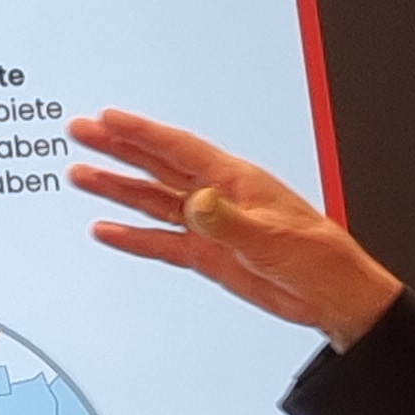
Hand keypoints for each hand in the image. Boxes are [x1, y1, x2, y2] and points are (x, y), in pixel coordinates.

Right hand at [67, 109, 402, 347]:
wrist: (333, 296)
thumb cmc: (318, 258)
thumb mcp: (271, 238)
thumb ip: (228, 221)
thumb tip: (197, 202)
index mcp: (235, 182)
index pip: (179, 150)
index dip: (142, 133)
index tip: (108, 118)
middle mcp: (217, 198)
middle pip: (157, 166)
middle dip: (118, 148)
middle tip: (81, 131)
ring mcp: (210, 225)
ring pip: (153, 200)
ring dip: (118, 187)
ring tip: (82, 175)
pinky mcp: (207, 254)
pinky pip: (161, 241)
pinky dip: (133, 236)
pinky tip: (108, 230)